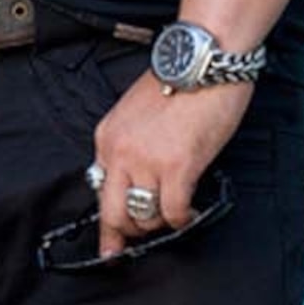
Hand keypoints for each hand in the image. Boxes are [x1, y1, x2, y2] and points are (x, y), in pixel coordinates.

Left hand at [91, 71, 250, 257]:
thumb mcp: (138, 112)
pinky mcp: (177, 166)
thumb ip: (132, 144)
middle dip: (129, 233)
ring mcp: (146, 161)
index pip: (99, 190)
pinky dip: (184, 218)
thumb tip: (139, 176)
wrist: (204, 59)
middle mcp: (119, 152)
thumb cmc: (181, 79)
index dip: (107, 223)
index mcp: (107, 137)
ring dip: (161, 222)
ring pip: (145, 217)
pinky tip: (192, 210)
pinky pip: (174, 211)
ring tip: (176, 212)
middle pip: (113, 213)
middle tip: (146, 238)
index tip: (111, 246)